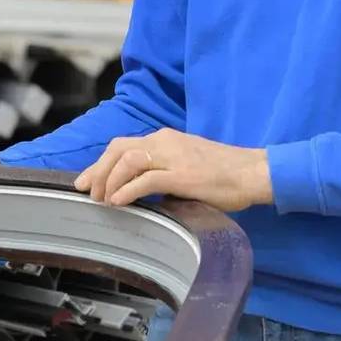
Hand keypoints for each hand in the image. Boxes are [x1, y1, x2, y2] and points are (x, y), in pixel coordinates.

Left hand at [74, 128, 271, 210]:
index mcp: (164, 138)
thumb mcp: (186, 165)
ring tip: (102, 200)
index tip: (87, 180)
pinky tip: (118, 202)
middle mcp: (165, 141)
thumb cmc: (223, 174)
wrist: (254, 173)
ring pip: (127, 161)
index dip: (100, 163)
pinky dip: (126, 191)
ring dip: (109, 181)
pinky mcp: (182, 175)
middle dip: (97, 171)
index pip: (123, 145)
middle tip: (86, 192)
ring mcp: (173, 157)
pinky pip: (145, 179)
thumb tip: (138, 191)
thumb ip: (162, 172)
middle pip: (118, 149)